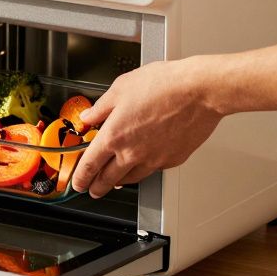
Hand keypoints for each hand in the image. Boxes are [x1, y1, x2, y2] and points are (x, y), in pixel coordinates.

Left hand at [70, 60, 223, 197]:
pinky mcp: (172, 160)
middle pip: (108, 179)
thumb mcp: (121, 88)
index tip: (77, 182)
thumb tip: (89, 117)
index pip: (90, 164)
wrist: (199, 92)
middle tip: (92, 190)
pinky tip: (143, 164)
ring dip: (119, 182)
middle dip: (97, 187)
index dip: (80, 177)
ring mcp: (154, 159)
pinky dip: (144, 169)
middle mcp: (132, 152)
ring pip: (131, 178)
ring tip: (115, 181)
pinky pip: (153, 169)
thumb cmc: (164, 85)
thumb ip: (101, 107)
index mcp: (114, 135)